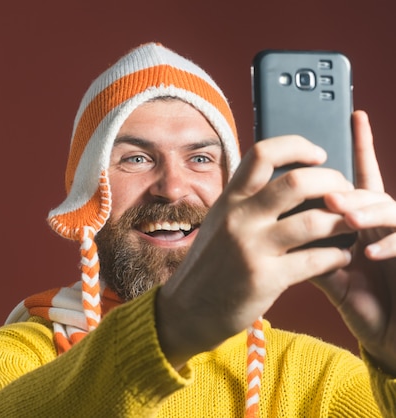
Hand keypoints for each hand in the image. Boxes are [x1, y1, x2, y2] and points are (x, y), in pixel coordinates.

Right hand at [157, 134, 354, 367]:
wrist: (188, 309)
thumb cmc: (211, 266)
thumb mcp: (219, 223)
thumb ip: (247, 203)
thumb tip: (290, 182)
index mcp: (229, 200)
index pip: (262, 154)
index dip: (297, 146)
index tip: (318, 154)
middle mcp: (238, 218)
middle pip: (297, 182)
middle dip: (332, 182)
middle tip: (344, 192)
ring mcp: (251, 248)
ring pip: (314, 221)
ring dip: (344, 220)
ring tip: (353, 224)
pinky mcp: (265, 278)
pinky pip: (316, 260)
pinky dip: (338, 256)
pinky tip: (340, 256)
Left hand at [313, 110, 395, 374]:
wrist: (389, 336)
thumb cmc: (361, 302)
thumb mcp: (328, 276)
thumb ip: (307, 251)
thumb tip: (274, 230)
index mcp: (360, 222)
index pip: (357, 181)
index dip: (361, 148)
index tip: (356, 116)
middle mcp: (381, 224)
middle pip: (367, 192)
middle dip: (348, 189)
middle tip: (328, 194)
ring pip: (387, 209)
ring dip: (364, 211)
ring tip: (343, 216)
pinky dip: (386, 244)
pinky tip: (366, 251)